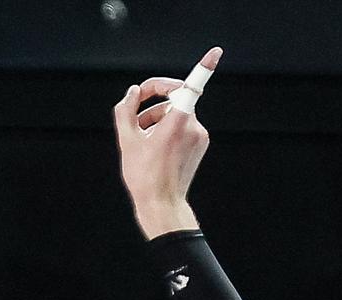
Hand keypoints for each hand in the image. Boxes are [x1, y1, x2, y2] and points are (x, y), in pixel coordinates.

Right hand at [113, 48, 219, 238]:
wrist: (162, 204)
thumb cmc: (144, 176)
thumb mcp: (127, 141)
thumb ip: (126, 111)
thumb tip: (134, 92)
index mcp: (176, 121)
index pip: (189, 87)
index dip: (204, 67)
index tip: (216, 53)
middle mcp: (192, 125)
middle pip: (172, 101)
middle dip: (152, 107)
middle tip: (135, 122)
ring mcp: (199, 135)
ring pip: (176, 115)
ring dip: (158, 121)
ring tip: (142, 142)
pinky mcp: (200, 143)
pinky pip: (183, 127)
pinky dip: (168, 131)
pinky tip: (156, 148)